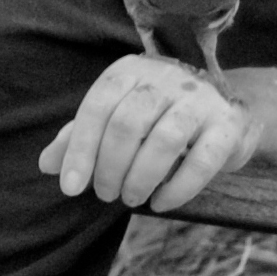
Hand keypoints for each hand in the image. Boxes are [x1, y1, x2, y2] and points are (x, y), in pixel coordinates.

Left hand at [44, 54, 258, 211]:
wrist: (226, 106)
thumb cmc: (158, 115)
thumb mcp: (116, 117)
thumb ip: (80, 137)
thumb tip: (46, 165)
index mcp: (131, 72)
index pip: (97, 107)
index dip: (79, 150)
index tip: (70, 187)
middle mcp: (166, 78)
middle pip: (128, 123)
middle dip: (110, 167)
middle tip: (106, 194)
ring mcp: (201, 98)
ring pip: (165, 140)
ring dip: (141, 178)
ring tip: (131, 198)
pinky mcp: (230, 123)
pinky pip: (204, 160)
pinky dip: (179, 188)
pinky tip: (161, 203)